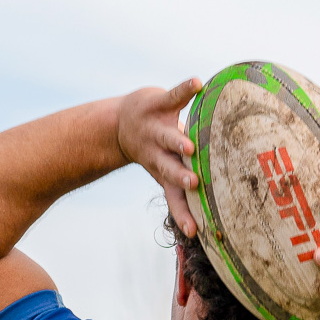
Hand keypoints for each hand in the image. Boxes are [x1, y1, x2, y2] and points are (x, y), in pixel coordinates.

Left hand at [116, 78, 203, 237]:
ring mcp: (158, 126)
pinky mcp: (159, 102)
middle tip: (192, 183)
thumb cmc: (153, 154)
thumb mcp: (164, 177)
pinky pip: (175, 95)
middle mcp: (158, 151)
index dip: (183, 212)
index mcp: (163, 170)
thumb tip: (197, 235)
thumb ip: (180, 202)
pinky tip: (199, 84)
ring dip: (178, 142)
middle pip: (170, 167)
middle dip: (180, 175)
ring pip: (169, 136)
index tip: (193, 229)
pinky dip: (186, 89)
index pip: (174, 195)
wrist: (120, 124)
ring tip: (188, 146)